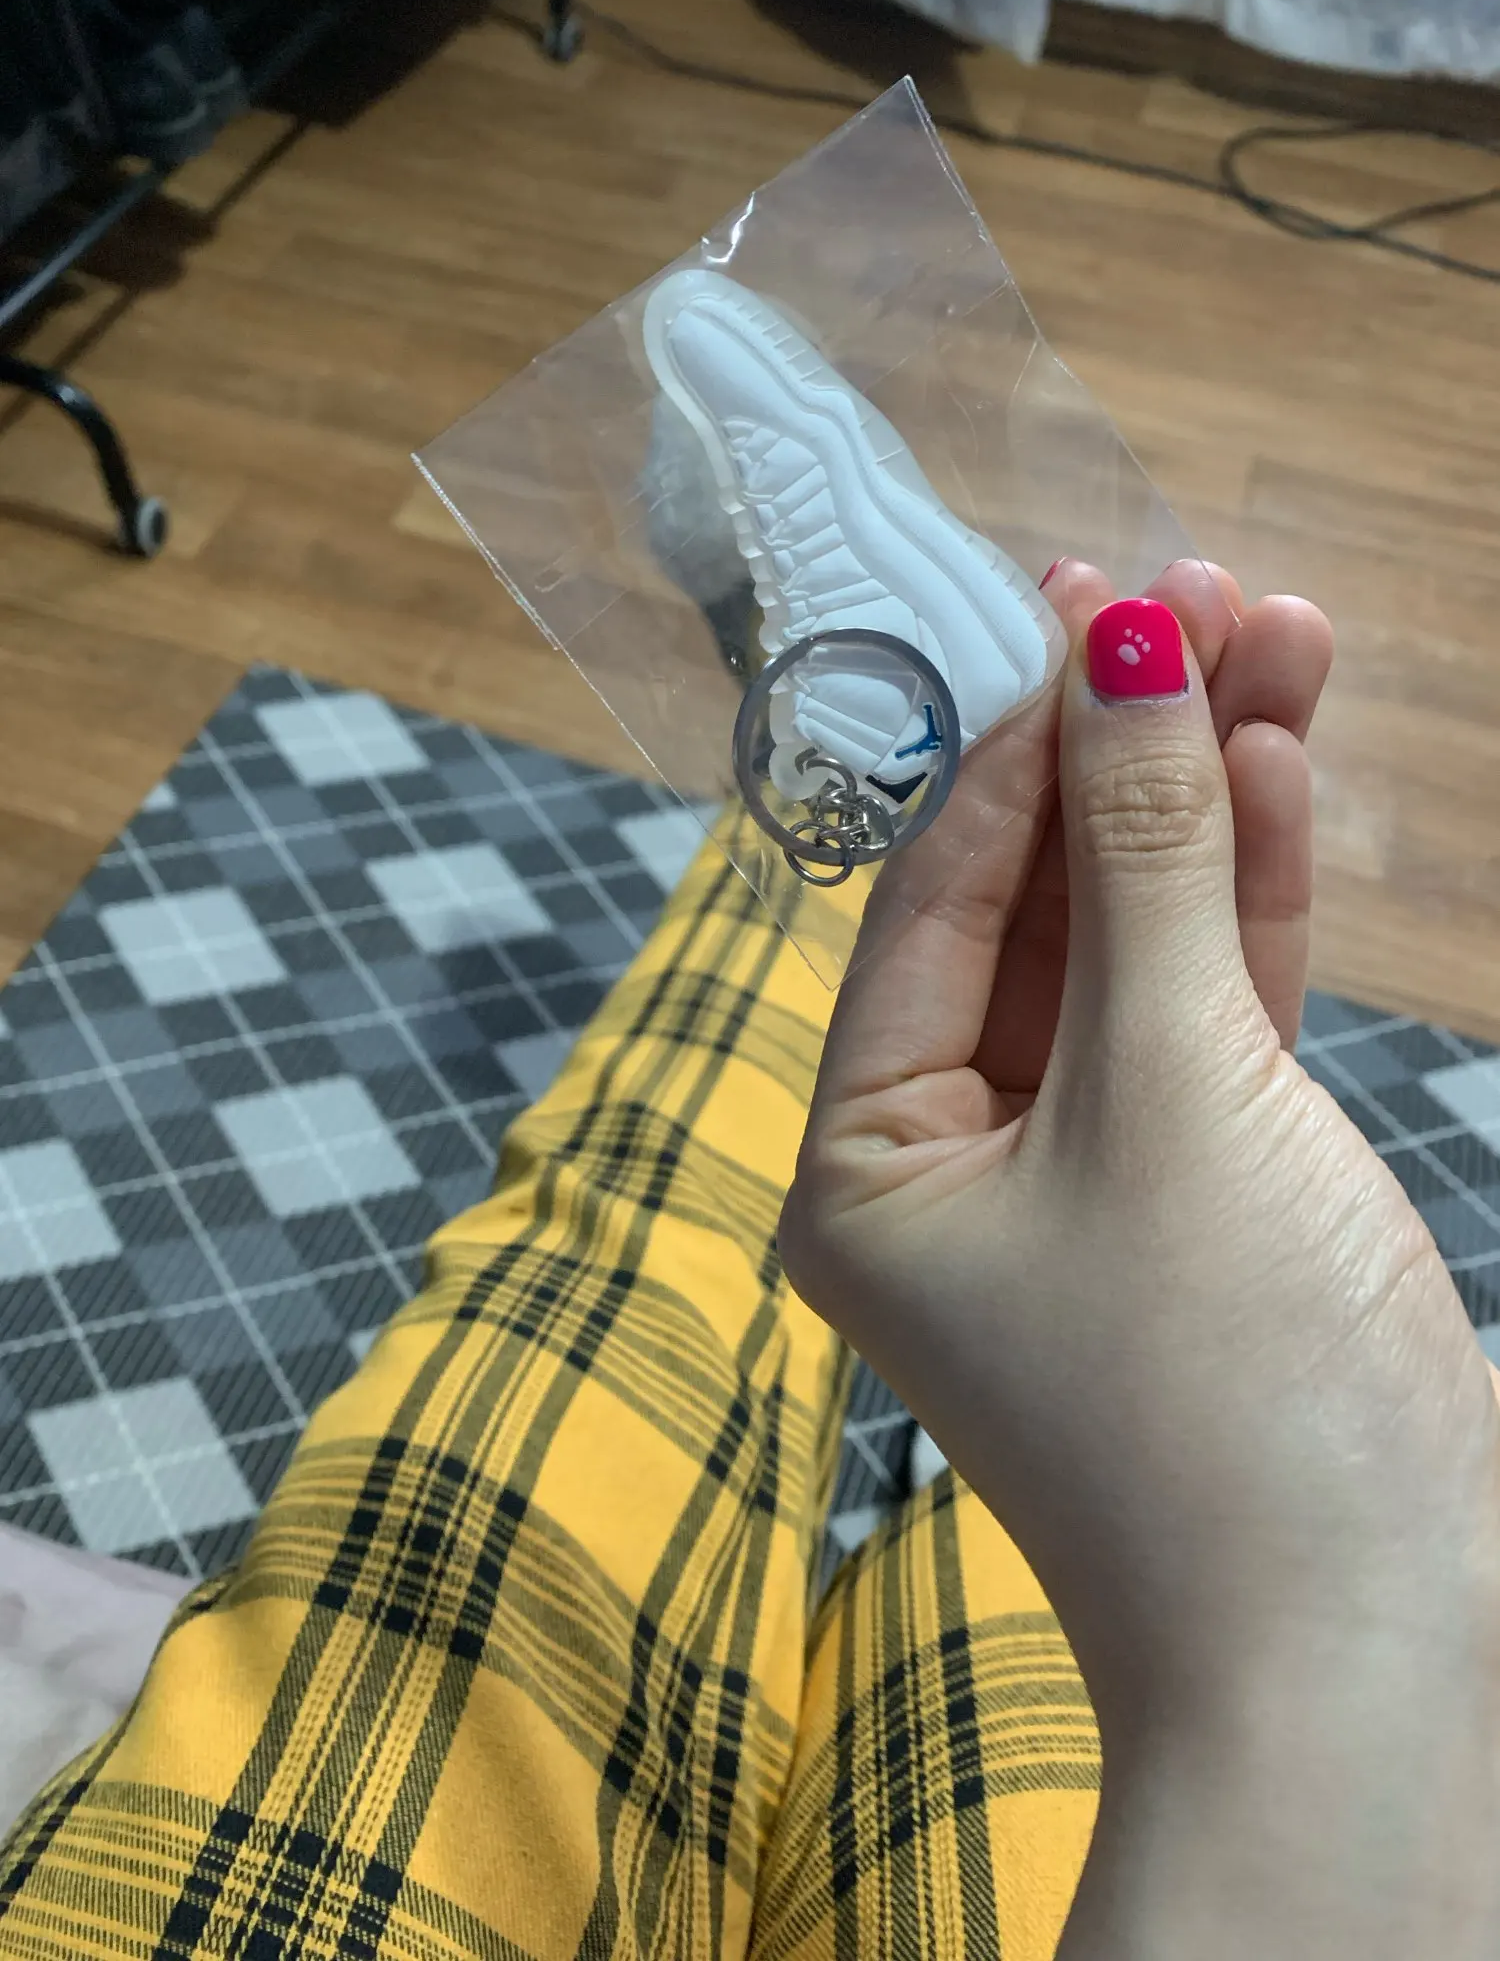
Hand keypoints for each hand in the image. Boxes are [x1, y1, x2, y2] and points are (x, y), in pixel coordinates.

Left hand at [779, 565, 1499, 1956]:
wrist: (1370, 1657)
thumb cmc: (1228, 1383)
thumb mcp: (1172, 1088)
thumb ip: (1143, 867)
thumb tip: (1117, 658)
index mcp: (866, 1159)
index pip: (934, 899)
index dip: (1018, 741)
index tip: (1095, 599)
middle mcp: (949, 1166)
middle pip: (1035, 907)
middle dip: (1120, 755)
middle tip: (1197, 591)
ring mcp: (1082, 1183)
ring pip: (1133, 950)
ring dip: (1199, 804)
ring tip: (1274, 640)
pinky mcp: (1198, 1201)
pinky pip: (1203, 1023)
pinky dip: (1241, 908)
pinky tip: (1277, 774)